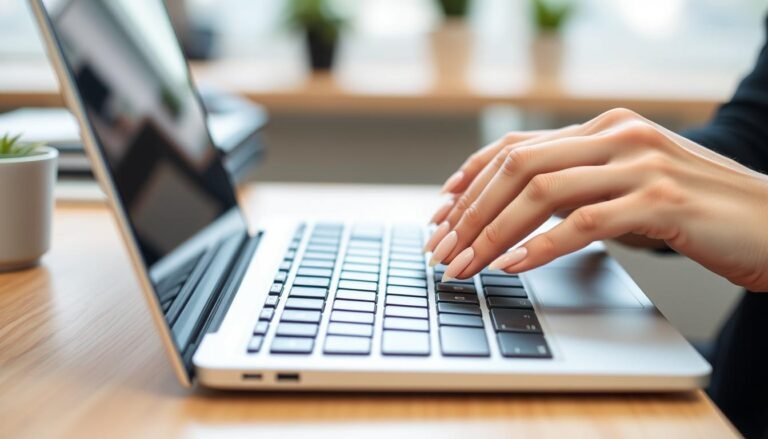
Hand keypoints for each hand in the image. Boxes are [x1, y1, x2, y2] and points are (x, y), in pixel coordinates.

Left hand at [425, 108, 767, 291]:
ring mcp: (640, 164)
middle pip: (517, 166)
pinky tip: (516, 266)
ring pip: (542, 193)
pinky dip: (542, 246)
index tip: (440, 212)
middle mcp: (617, 135)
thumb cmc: (697, 209)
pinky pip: (584, 222)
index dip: (469, 178)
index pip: (516, 145)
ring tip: (467, 265)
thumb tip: (515, 211)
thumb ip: (581, 184)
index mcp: (604, 128)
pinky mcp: (661, 200)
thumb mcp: (628, 184)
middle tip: (442, 249)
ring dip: (493, 234)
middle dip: (470, 212)